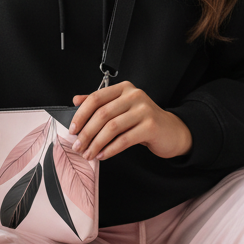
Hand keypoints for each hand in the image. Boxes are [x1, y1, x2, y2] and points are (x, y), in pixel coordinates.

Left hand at [68, 81, 191, 161]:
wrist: (171, 131)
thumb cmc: (143, 120)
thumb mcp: (121, 108)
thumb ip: (100, 103)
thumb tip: (76, 100)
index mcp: (124, 88)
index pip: (96, 98)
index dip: (81, 114)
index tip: (72, 129)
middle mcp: (134, 95)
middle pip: (102, 114)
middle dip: (86, 133)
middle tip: (78, 146)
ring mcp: (144, 110)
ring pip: (112, 127)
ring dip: (96, 143)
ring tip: (88, 154)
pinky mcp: (151, 126)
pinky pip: (125, 139)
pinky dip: (111, 149)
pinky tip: (103, 155)